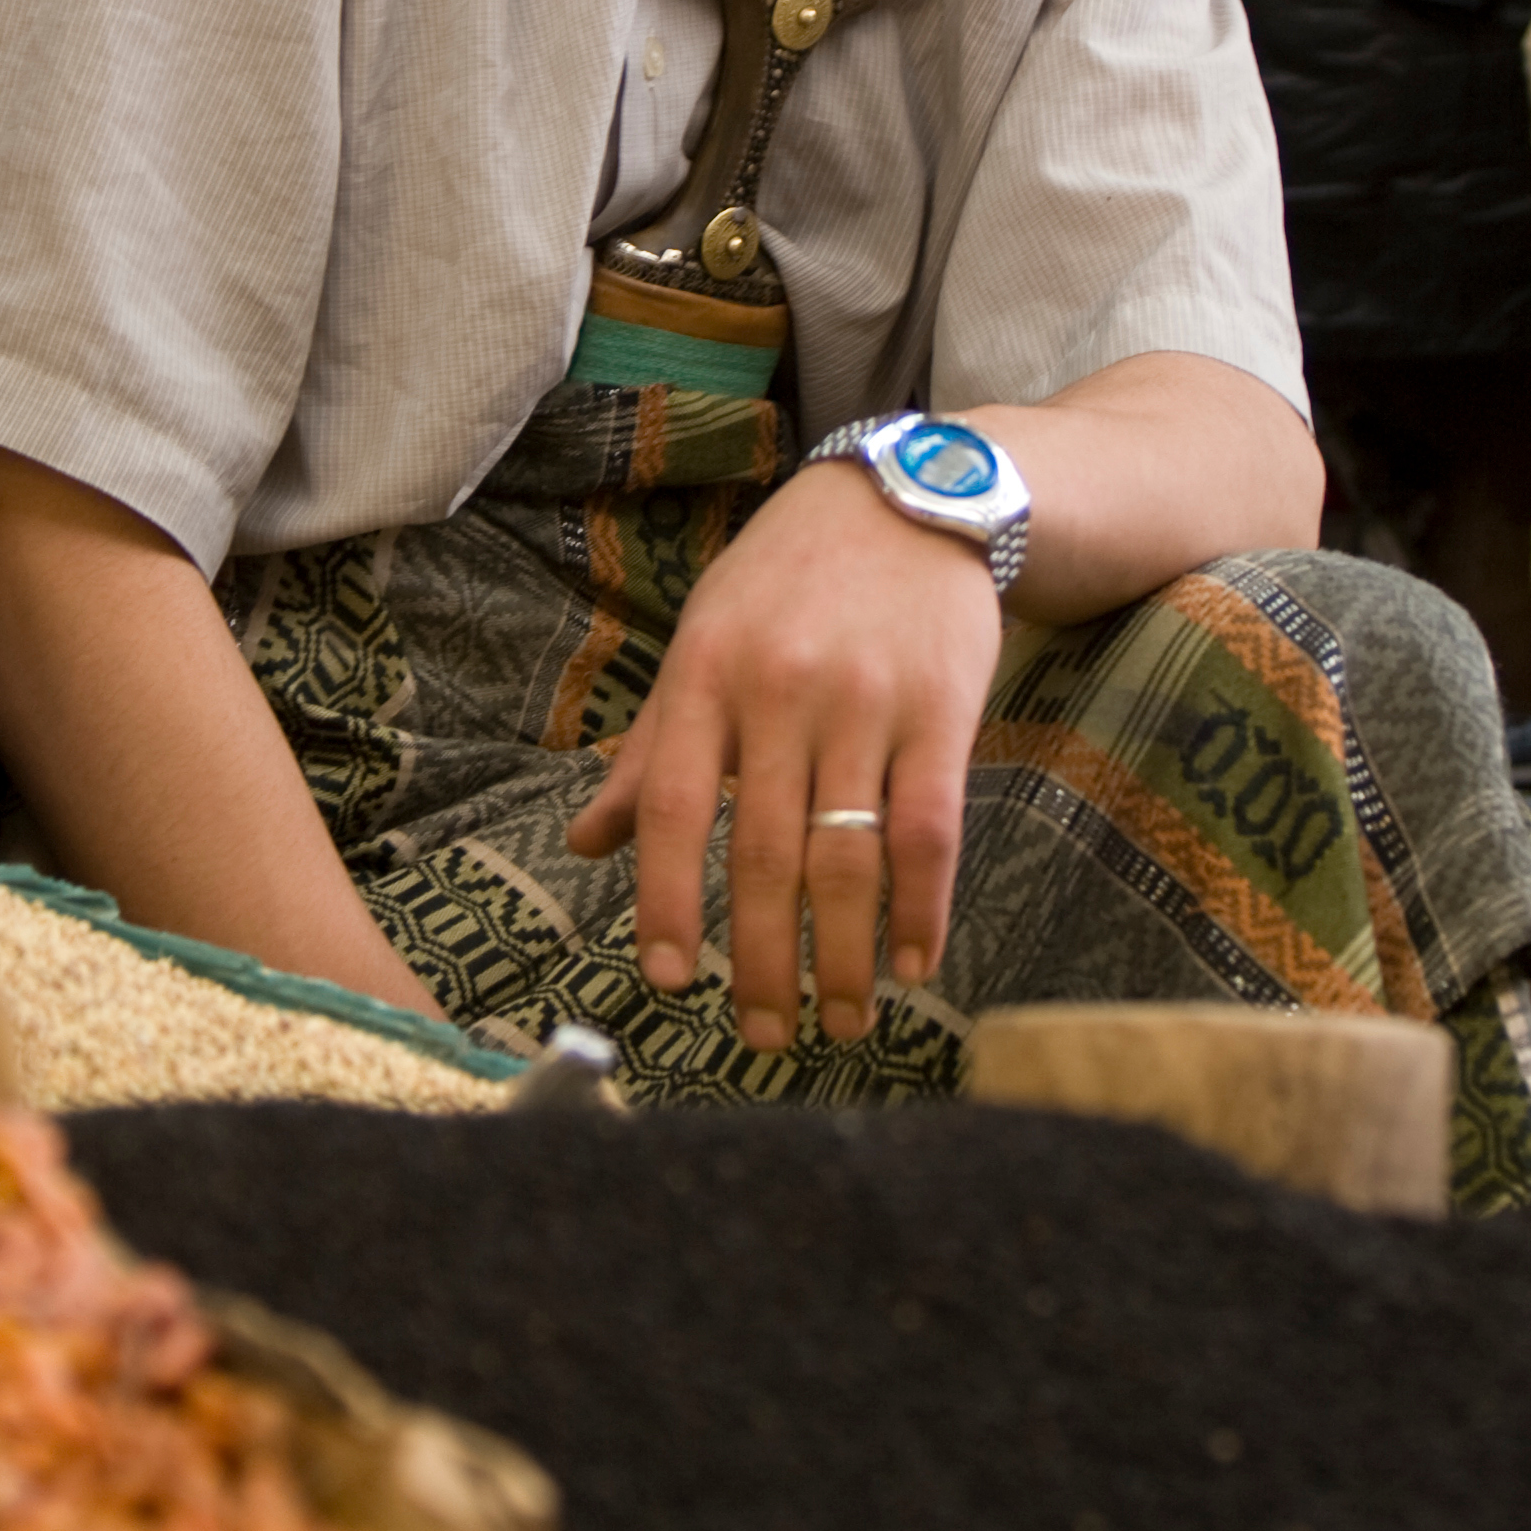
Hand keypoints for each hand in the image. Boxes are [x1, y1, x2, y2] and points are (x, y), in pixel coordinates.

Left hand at [566, 457, 1000, 1050]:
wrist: (910, 496)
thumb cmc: (788, 579)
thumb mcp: (704, 637)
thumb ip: (652, 748)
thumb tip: (585, 844)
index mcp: (706, 672)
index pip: (672, 807)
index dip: (666, 901)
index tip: (670, 981)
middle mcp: (779, 689)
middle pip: (761, 853)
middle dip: (760, 961)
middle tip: (765, 1035)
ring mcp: (865, 700)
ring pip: (846, 857)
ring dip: (842, 958)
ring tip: (841, 1022)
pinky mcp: (944, 707)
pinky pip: (930, 829)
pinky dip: (922, 909)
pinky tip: (912, 962)